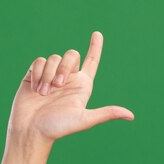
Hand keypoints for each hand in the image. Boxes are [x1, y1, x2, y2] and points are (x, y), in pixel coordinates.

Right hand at [7, 31, 133, 143]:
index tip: (97, 34)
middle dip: (65, 68)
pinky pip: (39, 61)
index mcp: (82, 86)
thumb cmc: (58, 127)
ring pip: (54, 58)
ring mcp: (51, 76)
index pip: (92, 62)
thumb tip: (131, 116)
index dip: (95, 47)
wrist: (32, 130)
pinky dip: (38, 74)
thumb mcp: (85, 120)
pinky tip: (36, 89)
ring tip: (44, 94)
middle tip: (59, 87)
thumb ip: (107, 113)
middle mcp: (68, 79)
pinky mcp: (35, 74)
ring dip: (49, 75)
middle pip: (71, 55)